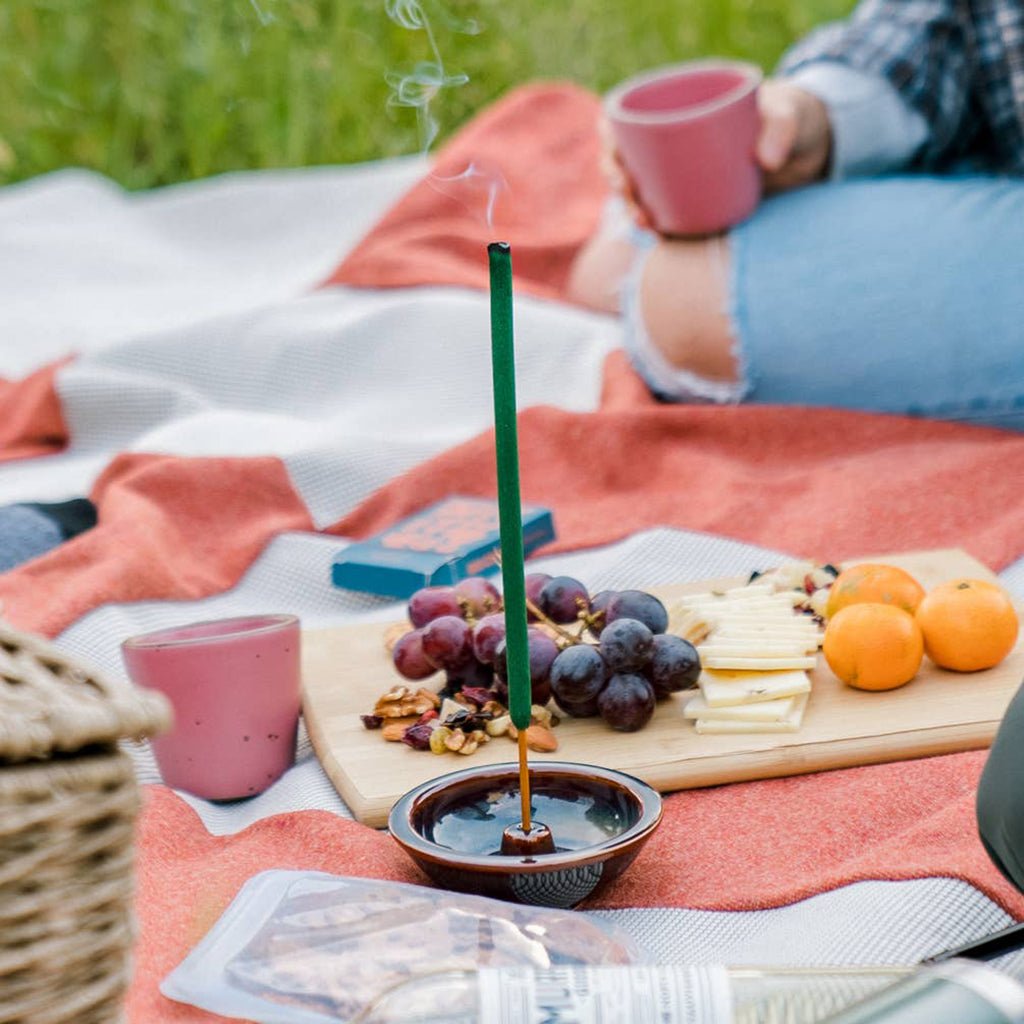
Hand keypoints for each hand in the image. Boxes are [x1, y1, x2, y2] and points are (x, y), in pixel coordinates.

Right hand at [601, 77, 832, 229]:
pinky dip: (657, 227)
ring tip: (645, 222)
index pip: (625, 121)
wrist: (809, 150)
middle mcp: (672, 145)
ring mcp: (682, 176)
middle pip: (626, 161)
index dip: (610, 140)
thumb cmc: (792, 119)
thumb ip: (781, 129)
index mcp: (678, 109)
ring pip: (641, 193)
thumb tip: (765, 162)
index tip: (617, 156)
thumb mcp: (789, 114)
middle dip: (617, 180)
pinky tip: (656, 235)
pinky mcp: (696, 204)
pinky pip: (666, 216)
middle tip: (631, 195)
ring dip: (632, 208)